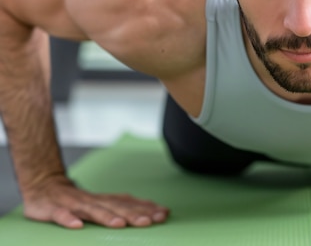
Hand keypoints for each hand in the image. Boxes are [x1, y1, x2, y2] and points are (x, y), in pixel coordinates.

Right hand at [22, 176, 168, 228]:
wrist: (45, 185)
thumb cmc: (79, 199)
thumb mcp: (104, 202)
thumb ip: (126, 207)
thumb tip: (155, 211)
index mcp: (106, 200)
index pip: (130, 204)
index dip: (146, 209)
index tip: (164, 214)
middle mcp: (93, 200)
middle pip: (115, 208)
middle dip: (133, 214)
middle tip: (149, 221)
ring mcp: (74, 204)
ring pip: (92, 211)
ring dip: (106, 217)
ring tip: (119, 224)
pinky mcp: (54, 209)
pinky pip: (61, 215)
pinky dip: (68, 219)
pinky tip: (76, 226)